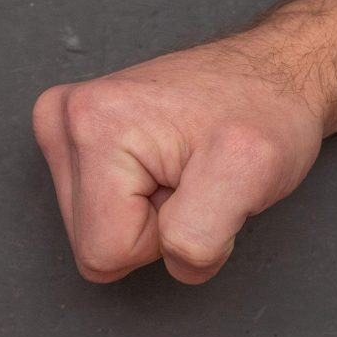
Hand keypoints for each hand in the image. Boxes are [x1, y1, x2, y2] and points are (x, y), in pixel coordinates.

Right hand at [32, 37, 324, 283]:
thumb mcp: (251, 175)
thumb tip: (171, 262)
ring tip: (183, 169)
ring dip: (149, 216)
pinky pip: (97, 214)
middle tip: (191, 179)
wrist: (272, 74)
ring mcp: (64, 126)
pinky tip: (164, 165)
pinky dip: (139, 203)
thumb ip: (197, 237)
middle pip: (92, 246)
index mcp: (92, 124)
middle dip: (152, 227)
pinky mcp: (75, 136)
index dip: (164, 239)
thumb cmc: (265, 113)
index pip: (105, 252)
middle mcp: (65, 118)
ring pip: (94, 234)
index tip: (197, 188)